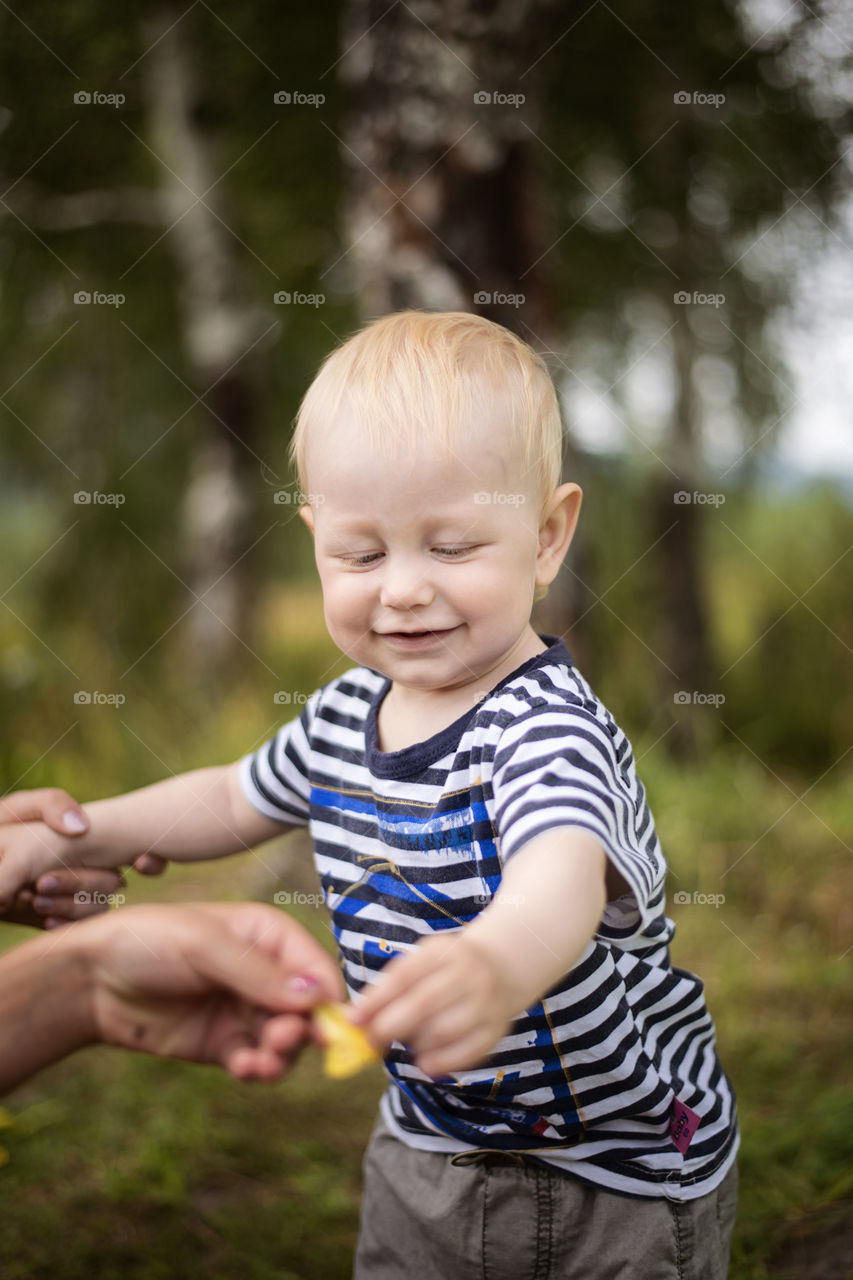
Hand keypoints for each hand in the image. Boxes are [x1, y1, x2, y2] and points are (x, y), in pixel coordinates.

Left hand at [0, 787, 163, 925]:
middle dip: (82, 884)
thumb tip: (81, 826)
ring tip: (35, 900)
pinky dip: (65, 926)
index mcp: (89, 842)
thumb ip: (53, 805)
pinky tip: (45, 920)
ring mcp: (73, 897)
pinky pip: (78, 931)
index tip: (143, 862)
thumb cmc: (3, 831)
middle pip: (113, 885)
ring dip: (70, 906)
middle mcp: (89, 869)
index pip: (138, 853)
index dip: (152, 863)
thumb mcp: (22, 810)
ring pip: (98, 910)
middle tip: (42, 883)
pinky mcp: (57, 921)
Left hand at [85, 902, 344, 1076]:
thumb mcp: (205, 947)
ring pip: (285, 1042)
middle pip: (306, 1011)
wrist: (91, 980)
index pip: (315, 968)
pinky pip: (256, 1062)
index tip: (327, 1028)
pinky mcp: (224, 1044)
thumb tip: (315, 997)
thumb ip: (258, 973)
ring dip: (281, 1057)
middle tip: (281, 1042)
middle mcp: (264, 974)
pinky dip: (257, 1070)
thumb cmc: (148, 942)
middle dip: (301, 1032)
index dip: (326, 998)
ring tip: (262, 1066)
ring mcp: (244, 1010)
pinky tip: (244, 1070)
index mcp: (269, 936)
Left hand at [350, 932, 513, 1076]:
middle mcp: (468, 974)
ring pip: (444, 1030)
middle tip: (371, 1043)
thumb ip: (390, 986)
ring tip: (404, 1045)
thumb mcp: (421, 962)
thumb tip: (355, 1018)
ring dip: (415, 1045)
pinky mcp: (497, 1028)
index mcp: (443, 952)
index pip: (405, 975)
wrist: (501, 966)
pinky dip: (443, 1062)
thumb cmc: (446, 969)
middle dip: (390, 1027)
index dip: (377, 999)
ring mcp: (486, 1001)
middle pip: (424, 1003)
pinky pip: (468, 1052)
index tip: (353, 1020)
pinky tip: (425, 1064)